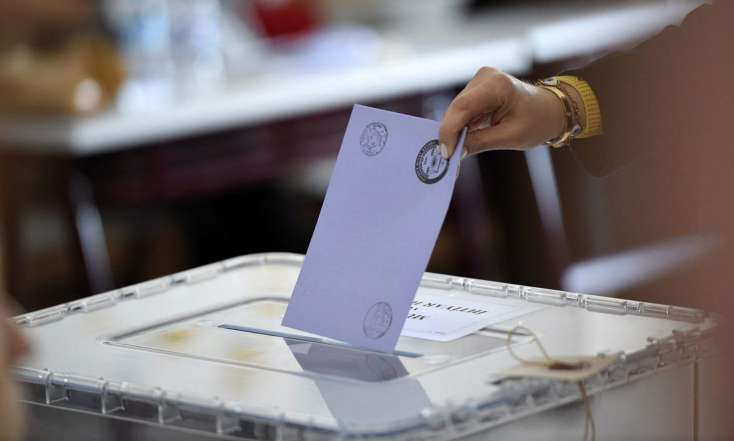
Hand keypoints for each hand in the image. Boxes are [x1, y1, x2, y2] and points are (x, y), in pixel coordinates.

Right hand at [439, 67, 567, 157]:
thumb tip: (455, 152)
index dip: (450, 130)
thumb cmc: (537, 122)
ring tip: (454, 152)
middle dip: (450, 133)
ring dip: (454, 131)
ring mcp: (480, 81)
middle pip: (457, 108)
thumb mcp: (510, 137)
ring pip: (457, 110)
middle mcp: (485, 77)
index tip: (446, 153)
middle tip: (447, 158)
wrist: (550, 109)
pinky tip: (461, 141)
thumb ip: (480, 142)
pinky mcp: (478, 88)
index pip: (463, 107)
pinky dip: (460, 126)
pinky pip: (462, 110)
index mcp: (498, 85)